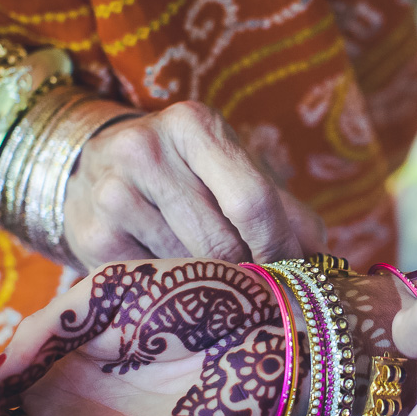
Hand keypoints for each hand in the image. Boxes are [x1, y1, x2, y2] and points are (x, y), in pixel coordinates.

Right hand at [64, 100, 325, 269]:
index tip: (290, 273)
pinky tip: (172, 279)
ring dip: (210, 287)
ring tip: (215, 282)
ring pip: (187, 267)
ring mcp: (111, 191)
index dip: (278, 248)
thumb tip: (325, 264)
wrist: (96, 167)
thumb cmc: (188, 175)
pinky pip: (152, 283)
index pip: (252, 200)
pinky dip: (172, 292)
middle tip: (259, 288)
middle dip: (247, 271)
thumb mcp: (236, 172)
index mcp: (194, 123)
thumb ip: (286, 212)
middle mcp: (146, 147)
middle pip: (221, 241)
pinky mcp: (91, 235)